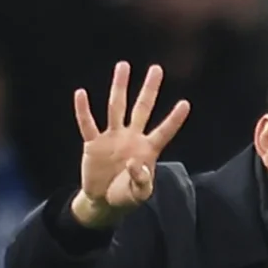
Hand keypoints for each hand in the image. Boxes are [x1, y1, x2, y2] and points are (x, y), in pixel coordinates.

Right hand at [71, 62, 189, 227]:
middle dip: (150, 89)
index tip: (185, 103)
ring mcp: (112, 138)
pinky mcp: (93, 144)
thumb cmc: (126, 197)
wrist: (103, 201)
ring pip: (116, 107)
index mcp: (148, 150)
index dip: (174, 119)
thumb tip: (135, 163)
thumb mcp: (139, 194)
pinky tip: (81, 93)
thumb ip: (141, 181)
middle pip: (142, 108)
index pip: (164, 131)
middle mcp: (132, 138)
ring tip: (123, 66)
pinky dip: (83, 110)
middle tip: (157, 69)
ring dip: (119, 87)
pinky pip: (88, 124)